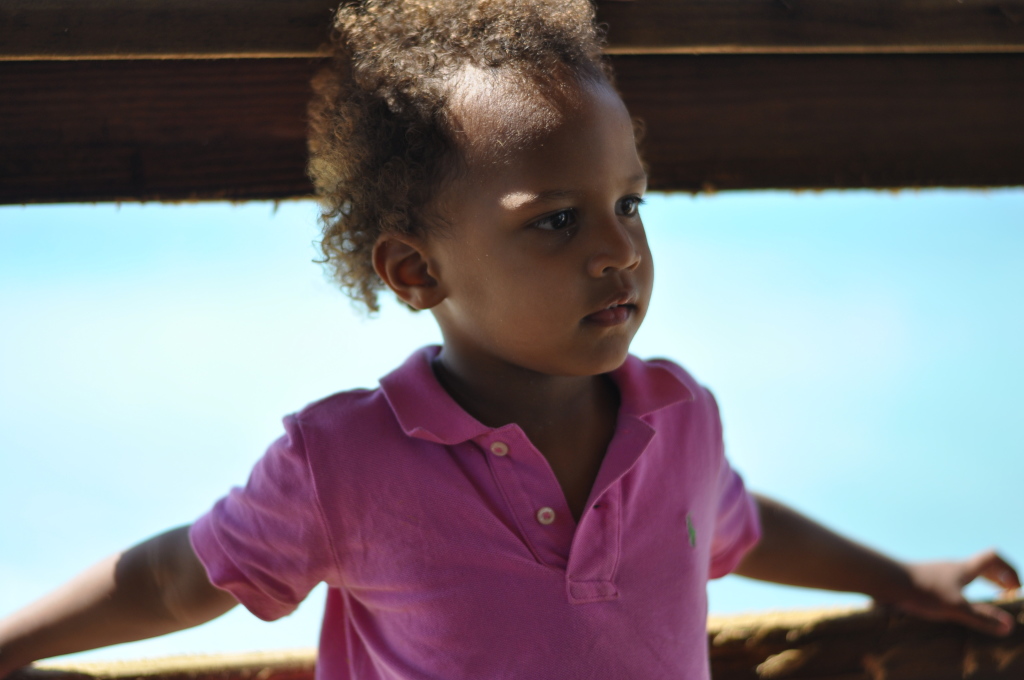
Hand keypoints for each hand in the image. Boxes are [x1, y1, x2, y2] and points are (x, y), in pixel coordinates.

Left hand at [881, 550, 1020, 635]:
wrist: (885, 580)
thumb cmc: (920, 591)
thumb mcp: (955, 607)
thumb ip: (981, 617)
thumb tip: (1009, 626)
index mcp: (964, 569)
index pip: (994, 557)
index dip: (1010, 570)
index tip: (1016, 588)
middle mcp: (953, 566)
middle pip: (983, 564)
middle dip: (1000, 577)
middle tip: (1010, 591)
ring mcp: (939, 572)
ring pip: (967, 571)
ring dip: (984, 581)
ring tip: (991, 596)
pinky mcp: (926, 578)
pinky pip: (954, 579)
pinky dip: (966, 587)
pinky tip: (959, 602)